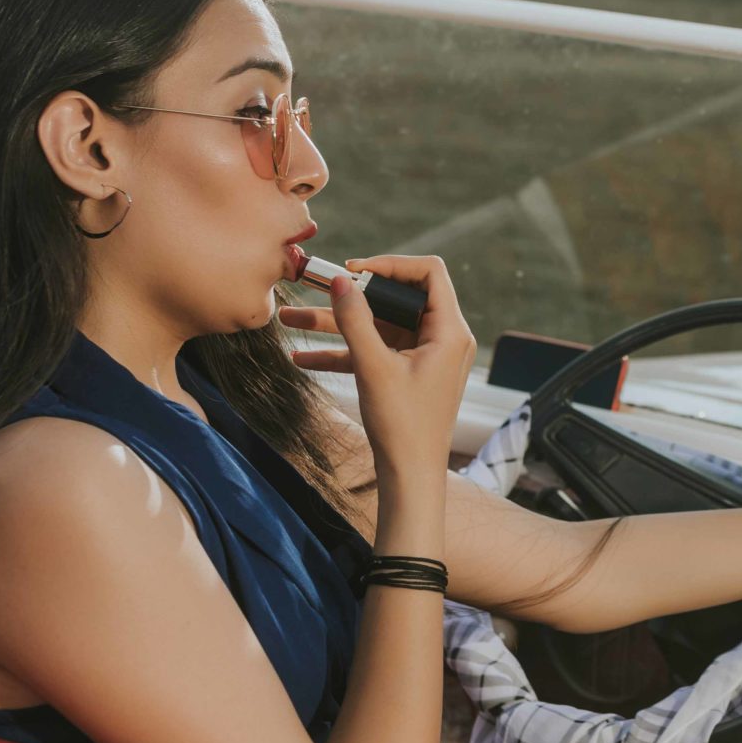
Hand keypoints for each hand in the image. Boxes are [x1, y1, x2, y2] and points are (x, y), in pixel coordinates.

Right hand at [278, 254, 472, 487]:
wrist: (410, 478)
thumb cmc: (402, 426)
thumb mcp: (373, 368)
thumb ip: (355, 320)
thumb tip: (342, 281)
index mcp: (450, 331)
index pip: (429, 272)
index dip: (391, 264)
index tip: (354, 272)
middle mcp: (444, 339)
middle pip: (398, 297)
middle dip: (354, 295)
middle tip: (318, 290)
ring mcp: (427, 356)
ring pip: (380, 326)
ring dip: (339, 324)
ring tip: (291, 319)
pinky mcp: (410, 373)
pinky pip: (377, 350)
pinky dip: (346, 351)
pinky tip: (302, 357)